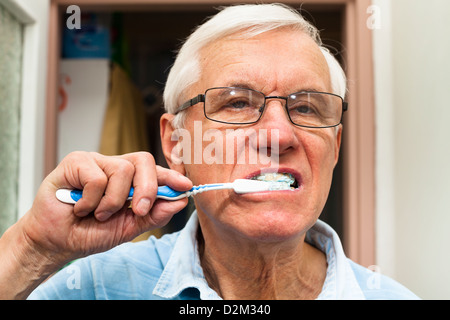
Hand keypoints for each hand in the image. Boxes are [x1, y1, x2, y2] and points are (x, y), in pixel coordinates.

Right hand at [21, 151, 192, 265]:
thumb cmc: (90, 232)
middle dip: (147, 188)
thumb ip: (153, 215)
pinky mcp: (76, 161)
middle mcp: (114, 166)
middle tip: (138, 210)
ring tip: (97, 214)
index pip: (154, 172)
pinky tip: (80, 207)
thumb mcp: (128, 228)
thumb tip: (179, 201)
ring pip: (122, 169)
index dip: (171, 177)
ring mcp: (96, 161)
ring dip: (112, 201)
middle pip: (143, 160)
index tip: (186, 186)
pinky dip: (91, 200)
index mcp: (129, 180)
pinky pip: (97, 177)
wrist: (57, 242)